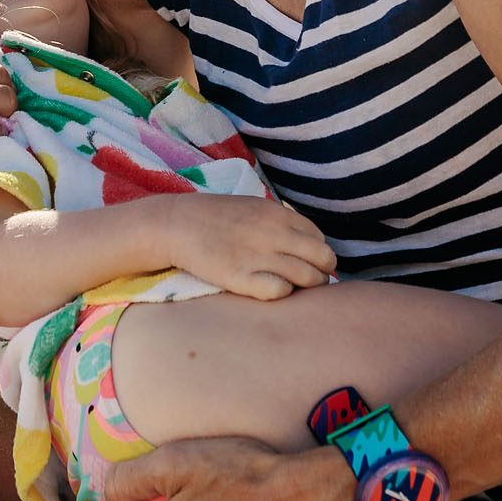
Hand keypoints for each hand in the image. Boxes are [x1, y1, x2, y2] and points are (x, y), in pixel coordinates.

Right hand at [171, 193, 335, 297]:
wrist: (177, 224)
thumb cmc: (217, 218)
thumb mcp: (254, 207)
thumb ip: (282, 223)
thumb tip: (309, 245)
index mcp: (278, 214)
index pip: (320, 239)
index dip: (316, 254)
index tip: (305, 263)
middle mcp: (274, 233)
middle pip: (324, 259)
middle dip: (322, 273)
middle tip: (307, 281)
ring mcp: (259, 255)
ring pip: (309, 278)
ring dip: (305, 287)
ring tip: (290, 288)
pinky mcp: (241, 278)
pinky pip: (281, 291)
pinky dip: (282, 293)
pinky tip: (269, 290)